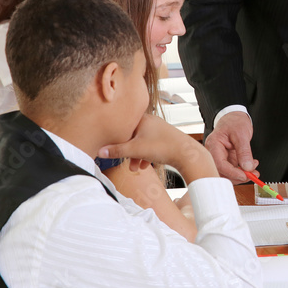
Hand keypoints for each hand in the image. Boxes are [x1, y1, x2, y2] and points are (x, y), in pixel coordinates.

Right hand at [98, 114, 215, 183]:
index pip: (122, 125)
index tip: (108, 146)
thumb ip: (117, 151)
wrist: (187, 154)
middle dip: (127, 151)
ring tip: (135, 169)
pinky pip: (150, 146)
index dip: (114, 136)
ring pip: (141, 143)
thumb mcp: (135, 149)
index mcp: (142, 118)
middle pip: (131, 136)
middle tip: (123, 162)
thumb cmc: (162, 147)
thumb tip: (99, 152)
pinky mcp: (164, 138)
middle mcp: (150, 121)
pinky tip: (145, 166)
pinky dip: (145, 155)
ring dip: (136, 156)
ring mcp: (158, 129)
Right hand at [203, 111, 257, 183]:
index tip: (245, 175)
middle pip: (222, 172)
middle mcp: (214, 153)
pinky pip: (232, 169)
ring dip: (241, 174)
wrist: (234, 117)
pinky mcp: (226, 159)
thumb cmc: (235, 122)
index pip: (220, 164)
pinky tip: (251, 166)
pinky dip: (242, 170)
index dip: (232, 173)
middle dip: (238, 176)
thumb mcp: (242, 134)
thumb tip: (247, 167)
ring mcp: (219, 157)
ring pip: (227, 173)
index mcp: (213, 145)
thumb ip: (244, 151)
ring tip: (254, 170)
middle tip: (252, 174)